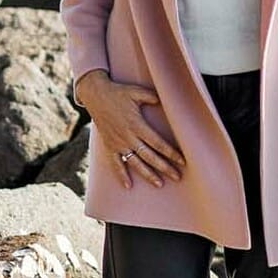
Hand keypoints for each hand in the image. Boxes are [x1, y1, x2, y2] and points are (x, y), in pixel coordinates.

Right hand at [76, 69, 186, 189]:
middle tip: (177, 177)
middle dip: (164, 167)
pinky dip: (121, 175)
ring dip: (147, 174)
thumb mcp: (136, 91)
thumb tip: (163, 100)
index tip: (182, 161)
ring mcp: (118, 143)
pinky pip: (115, 164)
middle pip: (150, 156)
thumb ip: (151, 97)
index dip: (171, 153)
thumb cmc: (118, 92)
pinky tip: (128, 186)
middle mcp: (128, 137)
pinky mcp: (109, 146)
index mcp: (137, 125)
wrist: (95, 95)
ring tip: (159, 184)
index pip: (158, 143)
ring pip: (135, 163)